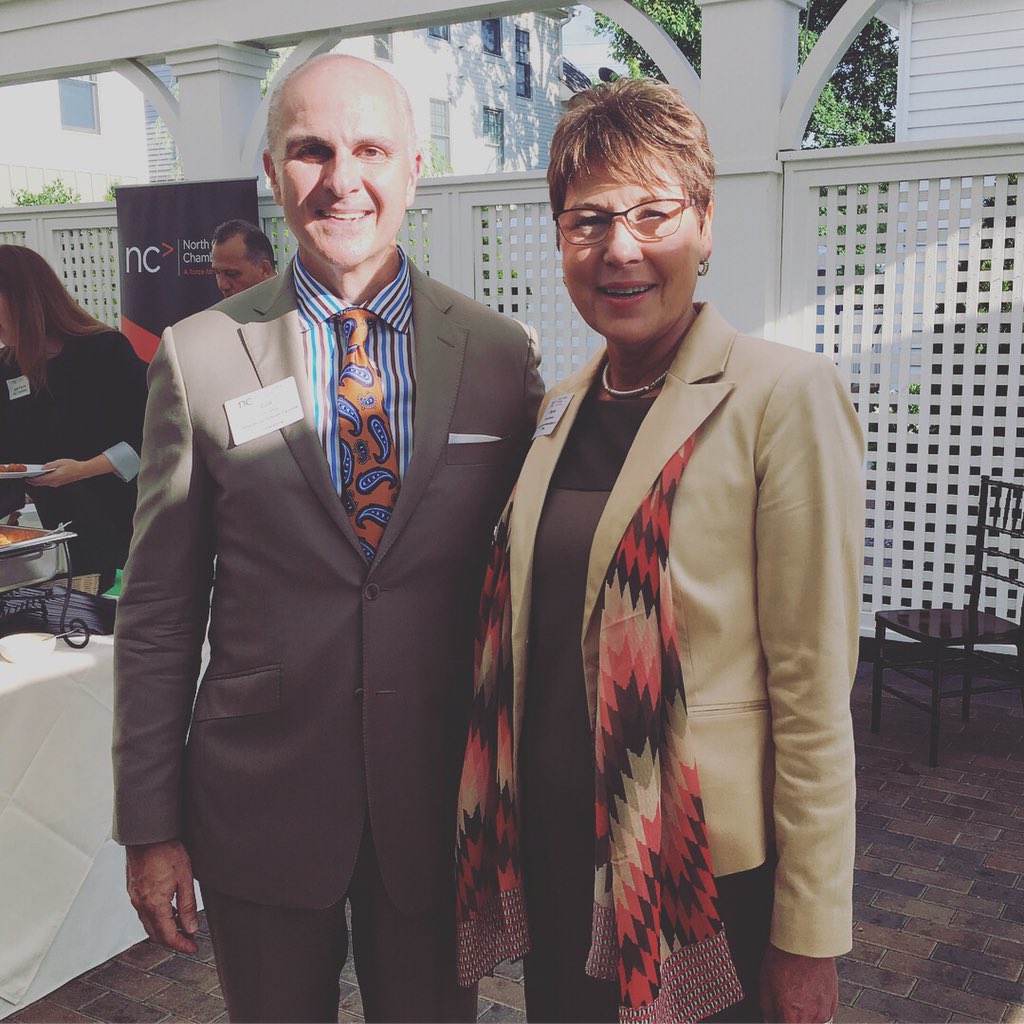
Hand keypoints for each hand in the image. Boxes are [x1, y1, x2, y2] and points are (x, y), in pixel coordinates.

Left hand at [33, 459, 86, 486]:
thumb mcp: (60, 462)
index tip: (26, 478)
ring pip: (44, 484)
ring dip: (38, 481)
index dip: (31, 480)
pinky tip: (42, 477)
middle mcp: (55, 482)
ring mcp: (57, 484)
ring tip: (33, 476)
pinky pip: (48, 483)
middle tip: (28, 478)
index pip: (40, 480)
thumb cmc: (73, 466)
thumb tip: (43, 467)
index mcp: (55, 477)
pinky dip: (43, 481)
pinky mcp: (59, 483)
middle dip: (33, 481)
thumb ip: (50, 465)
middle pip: (40, 484)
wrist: (82, 471)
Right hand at [125, 839, 199, 953]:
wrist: (146, 834)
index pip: (167, 935)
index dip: (181, 945)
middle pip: (156, 933)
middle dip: (173, 940)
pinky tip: (169, 911)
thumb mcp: (185, 877)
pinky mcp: (133, 890)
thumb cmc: (167, 850)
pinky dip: (157, 918)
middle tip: (190, 940)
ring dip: (164, 929)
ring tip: (183, 926)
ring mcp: (134, 897)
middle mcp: (140, 904)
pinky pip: (144, 912)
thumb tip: (191, 928)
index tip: (193, 948)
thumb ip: (188, 905)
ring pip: (149, 924)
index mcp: (154, 903)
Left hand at [759, 944, 837, 1022]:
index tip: (778, 1016)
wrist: (805, 943)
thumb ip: (767, 1010)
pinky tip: (808, 992)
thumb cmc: (785, 959)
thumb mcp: (765, 985)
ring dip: (805, 1016)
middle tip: (787, 1005)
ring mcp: (824, 1011)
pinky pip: (824, 1013)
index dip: (780, 1021)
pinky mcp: (833, 1002)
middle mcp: (811, 1018)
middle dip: (792, 1019)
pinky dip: (816, 1008)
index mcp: (791, 1017)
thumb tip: (768, 1020)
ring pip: (813, 1022)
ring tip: (798, 996)